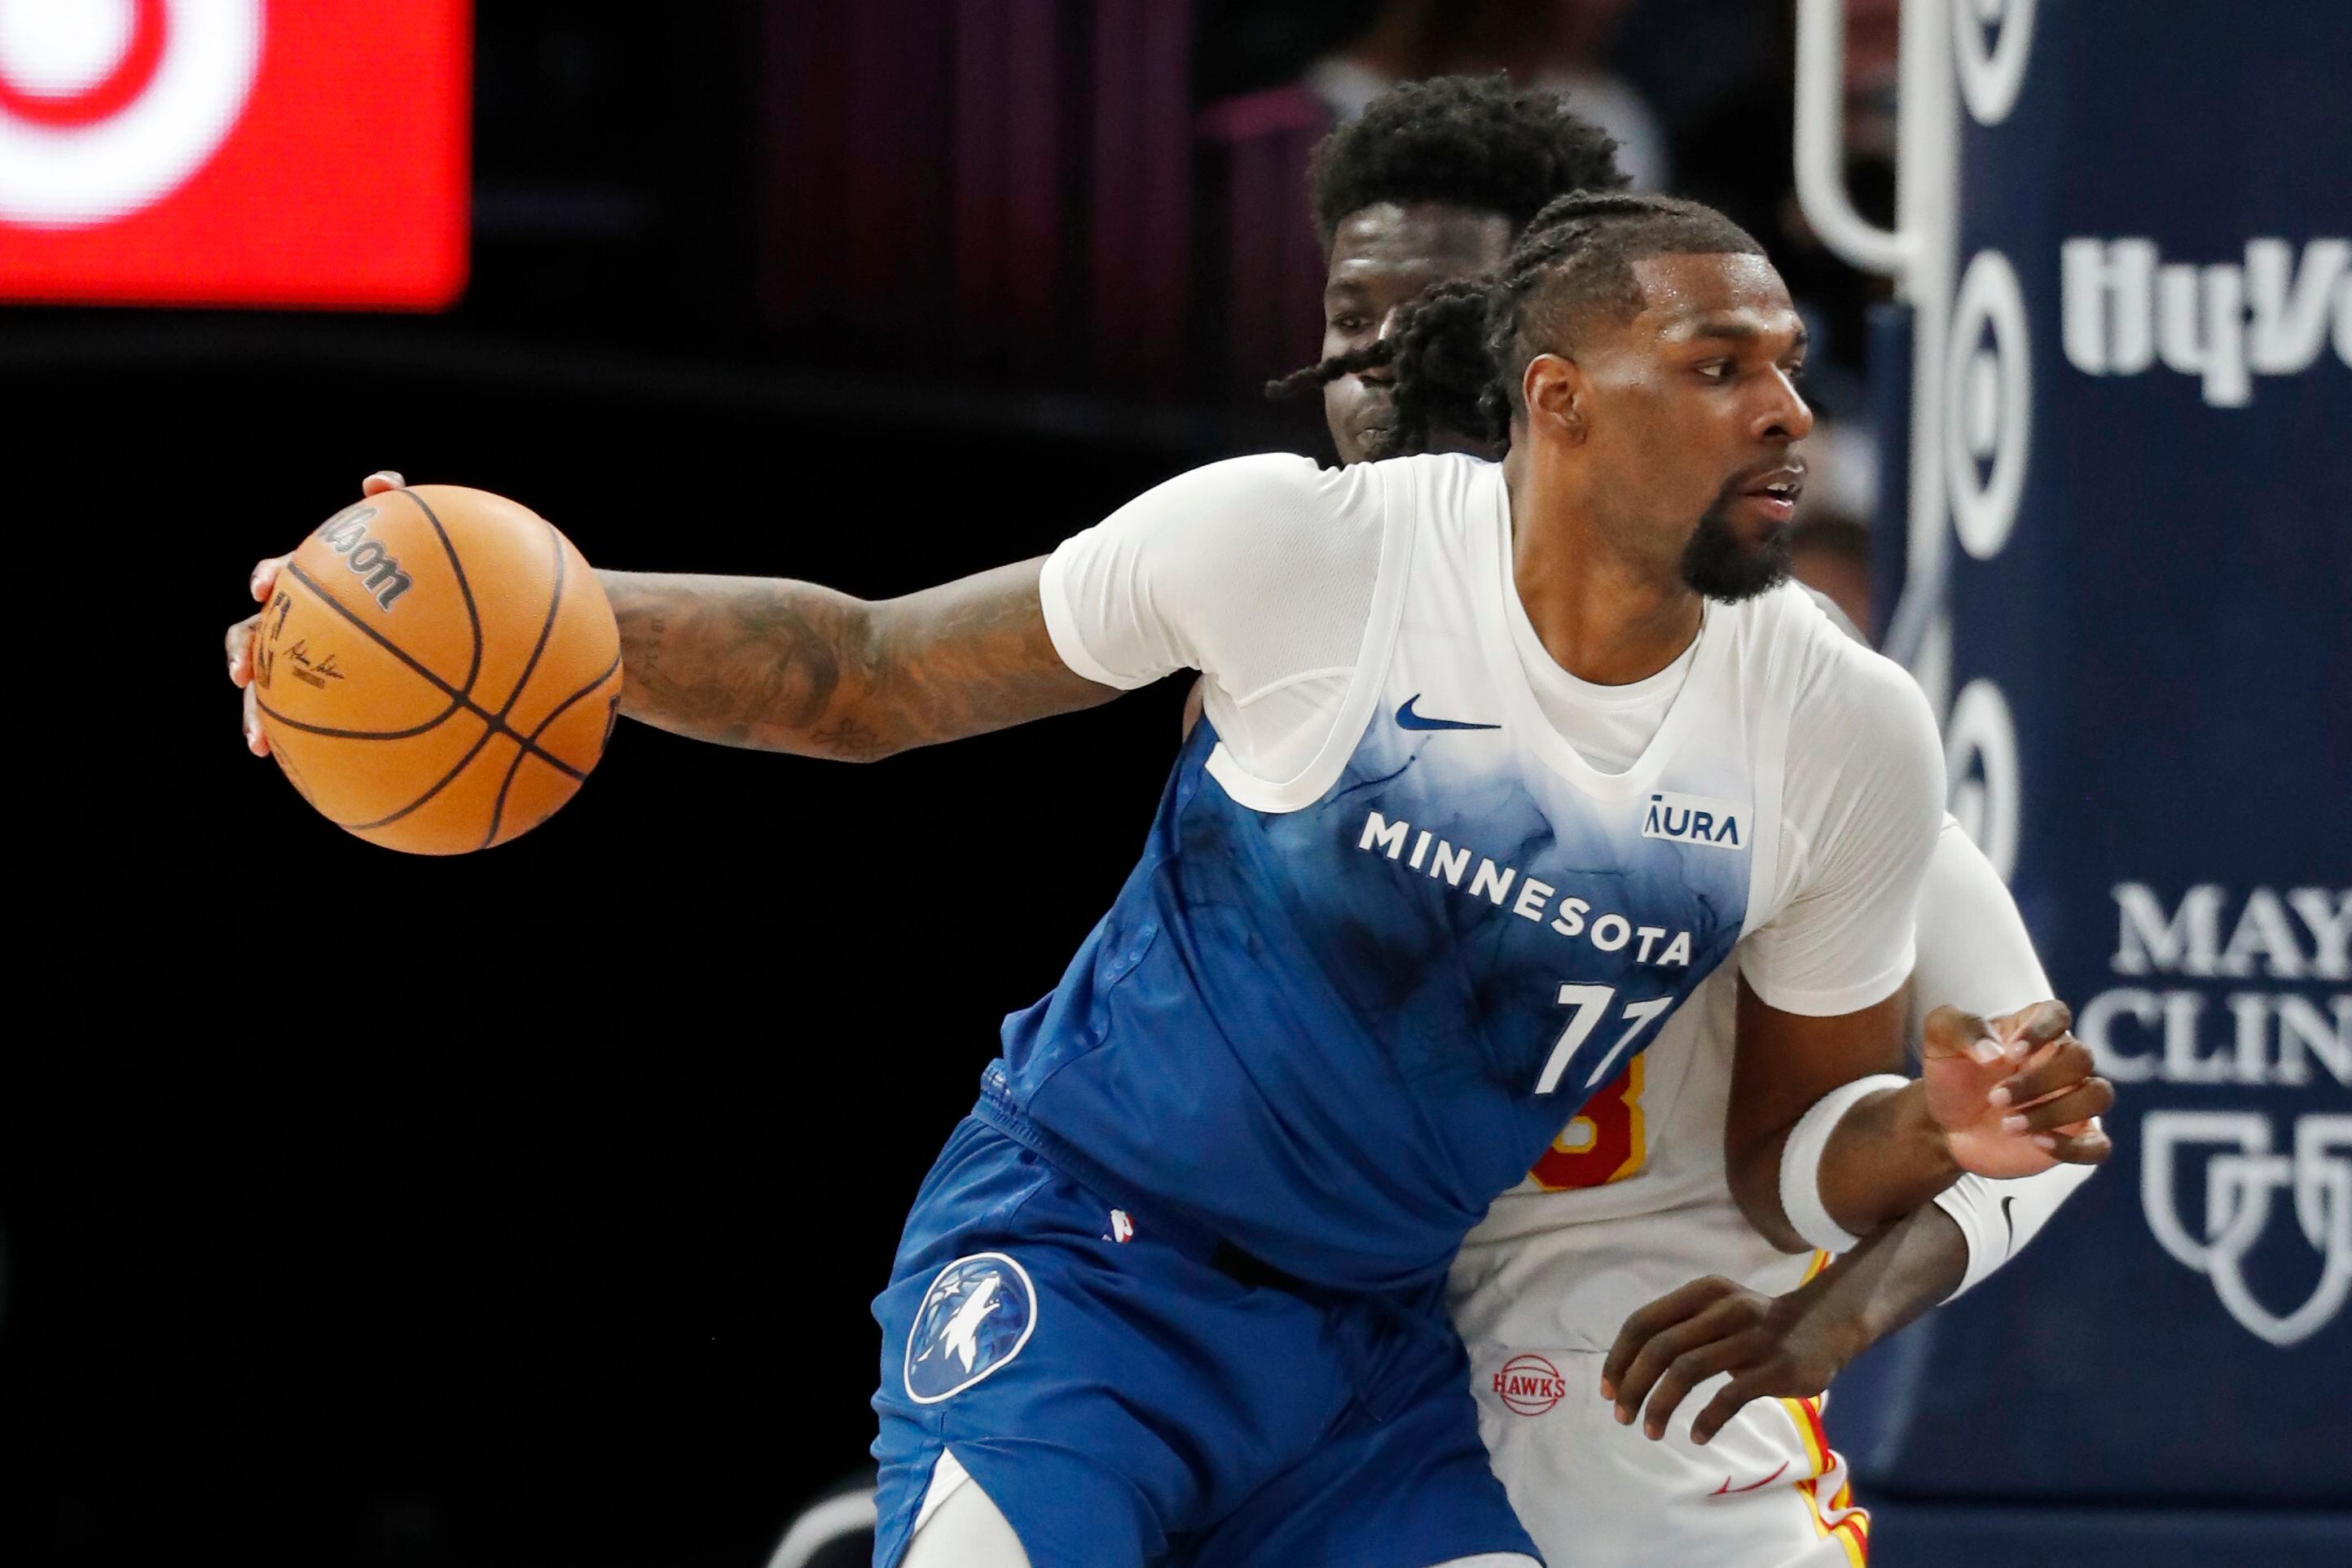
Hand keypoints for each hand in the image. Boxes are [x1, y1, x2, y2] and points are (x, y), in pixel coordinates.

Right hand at [226, 470, 405, 755]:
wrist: (438, 630)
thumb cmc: (418, 579)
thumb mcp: (414, 544)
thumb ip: (397, 506)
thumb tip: (377, 478)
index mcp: (316, 584)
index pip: (281, 574)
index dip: (267, 578)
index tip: (264, 588)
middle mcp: (301, 621)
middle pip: (254, 634)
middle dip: (243, 653)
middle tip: (241, 672)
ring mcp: (307, 659)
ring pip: (267, 686)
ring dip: (255, 712)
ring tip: (257, 740)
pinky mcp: (319, 696)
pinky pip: (304, 721)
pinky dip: (298, 741)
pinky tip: (315, 772)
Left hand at [1600, 1274, 1857, 1444]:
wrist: (1827, 1325)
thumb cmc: (1758, 1324)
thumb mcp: (1717, 1311)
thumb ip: (1679, 1329)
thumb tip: (1628, 1369)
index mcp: (1702, 1292)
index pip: (1643, 1322)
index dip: (1619, 1357)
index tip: (1608, 1390)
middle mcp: (1723, 1308)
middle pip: (1659, 1348)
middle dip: (1633, 1386)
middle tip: (1622, 1416)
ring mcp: (1751, 1337)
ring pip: (1687, 1370)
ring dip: (1660, 1405)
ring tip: (1650, 1432)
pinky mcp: (1775, 1367)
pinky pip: (1729, 1396)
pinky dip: (1707, 1419)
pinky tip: (1697, 1436)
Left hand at [1920, 1001, 2112, 1178]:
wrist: (1946, 1126)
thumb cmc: (1951, 1076)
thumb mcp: (1939, 1041)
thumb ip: (1959, 1027)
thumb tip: (1994, 1050)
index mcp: (2033, 1029)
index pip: (2057, 1014)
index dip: (2041, 1031)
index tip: (2010, 1053)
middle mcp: (2061, 1060)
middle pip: (2081, 1058)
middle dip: (2038, 1080)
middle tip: (1994, 1098)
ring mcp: (2073, 1099)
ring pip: (2098, 1096)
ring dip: (2056, 1112)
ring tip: (2008, 1125)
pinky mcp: (2074, 1137)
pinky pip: (2098, 1145)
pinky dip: (2073, 1146)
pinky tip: (2037, 1143)